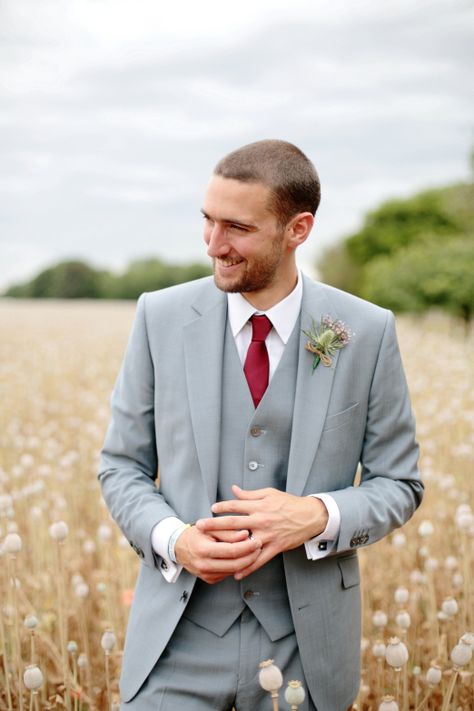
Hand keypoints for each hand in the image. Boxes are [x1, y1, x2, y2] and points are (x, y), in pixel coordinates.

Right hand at [174, 524, 261, 584]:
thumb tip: (246, 534)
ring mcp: (206, 575)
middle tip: (259, 546)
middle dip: (251, 556)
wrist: (179, 547)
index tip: (257, 540)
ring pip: (234, 571)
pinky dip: (238, 566)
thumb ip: (228, 531)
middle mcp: (204, 565)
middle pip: (235, 565)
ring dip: (247, 562)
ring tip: (254, 551)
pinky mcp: (210, 580)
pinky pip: (228, 574)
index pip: (232, 551)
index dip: (247, 547)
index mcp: (203, 550)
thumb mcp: (209, 527)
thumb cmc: (196, 534)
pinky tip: (244, 558)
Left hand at [196, 485, 327, 579]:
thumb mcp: (270, 494)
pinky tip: (236, 573)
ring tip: (213, 553)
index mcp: (259, 506)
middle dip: (215, 524)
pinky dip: (247, 567)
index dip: (222, 506)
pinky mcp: (275, 547)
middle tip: (200, 526)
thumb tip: (233, 490)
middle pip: (234, 523)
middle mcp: (261, 520)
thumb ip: (250, 495)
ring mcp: (267, 535)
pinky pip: (259, 560)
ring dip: (228, 548)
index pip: (236, 505)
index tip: (211, 509)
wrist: (310, 516)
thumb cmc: (289, 503)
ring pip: (244, 543)